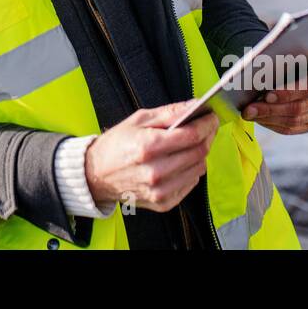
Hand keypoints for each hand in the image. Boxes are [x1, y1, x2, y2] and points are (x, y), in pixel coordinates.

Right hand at [84, 101, 218, 211]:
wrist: (96, 174)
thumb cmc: (116, 144)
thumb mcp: (139, 120)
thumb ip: (170, 112)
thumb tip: (194, 105)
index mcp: (148, 147)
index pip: (192, 135)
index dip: (207, 124)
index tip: (211, 117)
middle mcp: (156, 172)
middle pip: (199, 152)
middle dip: (207, 136)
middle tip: (206, 127)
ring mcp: (160, 190)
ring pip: (199, 168)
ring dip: (200, 154)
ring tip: (190, 144)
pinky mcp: (163, 202)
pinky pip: (191, 183)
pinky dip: (191, 170)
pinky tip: (180, 161)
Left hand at [243, 62, 307, 134]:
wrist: (283, 71)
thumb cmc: (281, 61)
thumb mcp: (279, 58)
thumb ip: (276, 65)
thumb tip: (258, 71)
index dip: (287, 93)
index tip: (267, 96)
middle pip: (299, 107)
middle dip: (271, 109)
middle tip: (249, 109)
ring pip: (294, 120)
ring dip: (268, 118)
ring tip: (249, 113)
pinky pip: (291, 129)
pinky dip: (272, 124)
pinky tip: (257, 118)